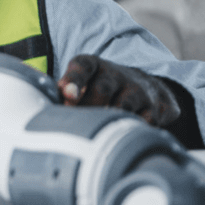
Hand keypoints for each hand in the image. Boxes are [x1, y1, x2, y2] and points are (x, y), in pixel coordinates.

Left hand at [58, 54, 179, 128]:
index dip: (74, 80)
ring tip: (97, 135)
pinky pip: (142, 123)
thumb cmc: (99, 88)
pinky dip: (130, 131)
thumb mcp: (80, 83)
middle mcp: (116, 74)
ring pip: (123, 107)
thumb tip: (50, 106)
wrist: (143, 86)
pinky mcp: (153, 108)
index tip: (66, 95)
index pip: (82, 67)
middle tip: (78, 125)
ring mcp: (137, 90)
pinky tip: (119, 139)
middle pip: (102, 89)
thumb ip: (64, 92)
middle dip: (88, 108)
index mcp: (93, 65)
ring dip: (108, 121)